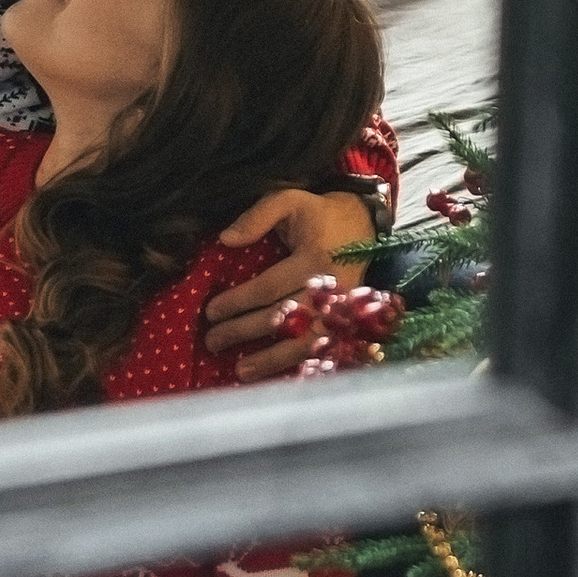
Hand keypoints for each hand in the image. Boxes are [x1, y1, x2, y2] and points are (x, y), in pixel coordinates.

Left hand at [199, 188, 377, 383]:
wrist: (366, 224)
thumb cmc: (320, 214)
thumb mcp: (290, 200)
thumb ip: (258, 216)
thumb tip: (225, 240)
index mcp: (314, 257)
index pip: (270, 286)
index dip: (238, 301)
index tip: (211, 311)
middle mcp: (331, 287)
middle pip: (283, 317)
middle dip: (244, 332)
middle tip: (213, 341)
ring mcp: (343, 308)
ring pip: (304, 341)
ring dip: (271, 359)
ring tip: (240, 371)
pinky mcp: (349, 321)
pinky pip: (322, 349)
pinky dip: (298, 364)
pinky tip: (277, 376)